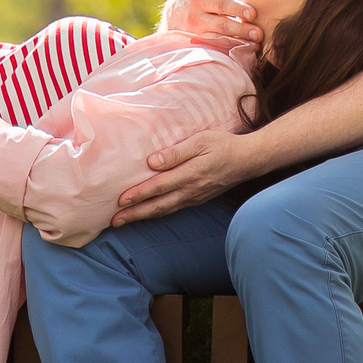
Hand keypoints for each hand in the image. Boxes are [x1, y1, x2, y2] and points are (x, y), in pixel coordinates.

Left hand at [112, 126, 252, 224]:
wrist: (248, 160)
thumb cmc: (223, 145)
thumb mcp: (200, 141)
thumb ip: (176, 152)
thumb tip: (153, 161)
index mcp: (189, 174)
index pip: (158, 186)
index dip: (139, 194)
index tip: (120, 200)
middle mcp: (190, 190)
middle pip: (158, 205)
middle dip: (134, 214)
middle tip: (113, 221)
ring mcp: (194, 197)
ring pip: (164, 210)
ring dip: (143, 216)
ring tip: (124, 221)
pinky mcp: (197, 199)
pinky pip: (173, 209)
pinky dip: (157, 213)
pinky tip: (147, 214)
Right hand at [169, 0, 261, 48]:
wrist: (171, 20)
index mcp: (198, 1)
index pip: (220, 4)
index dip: (236, 9)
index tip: (252, 13)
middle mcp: (196, 19)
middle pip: (222, 25)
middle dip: (241, 30)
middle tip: (260, 34)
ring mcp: (197, 36)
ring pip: (219, 41)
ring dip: (239, 44)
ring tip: (256, 46)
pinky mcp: (199, 47)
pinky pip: (216, 51)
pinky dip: (231, 53)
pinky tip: (246, 54)